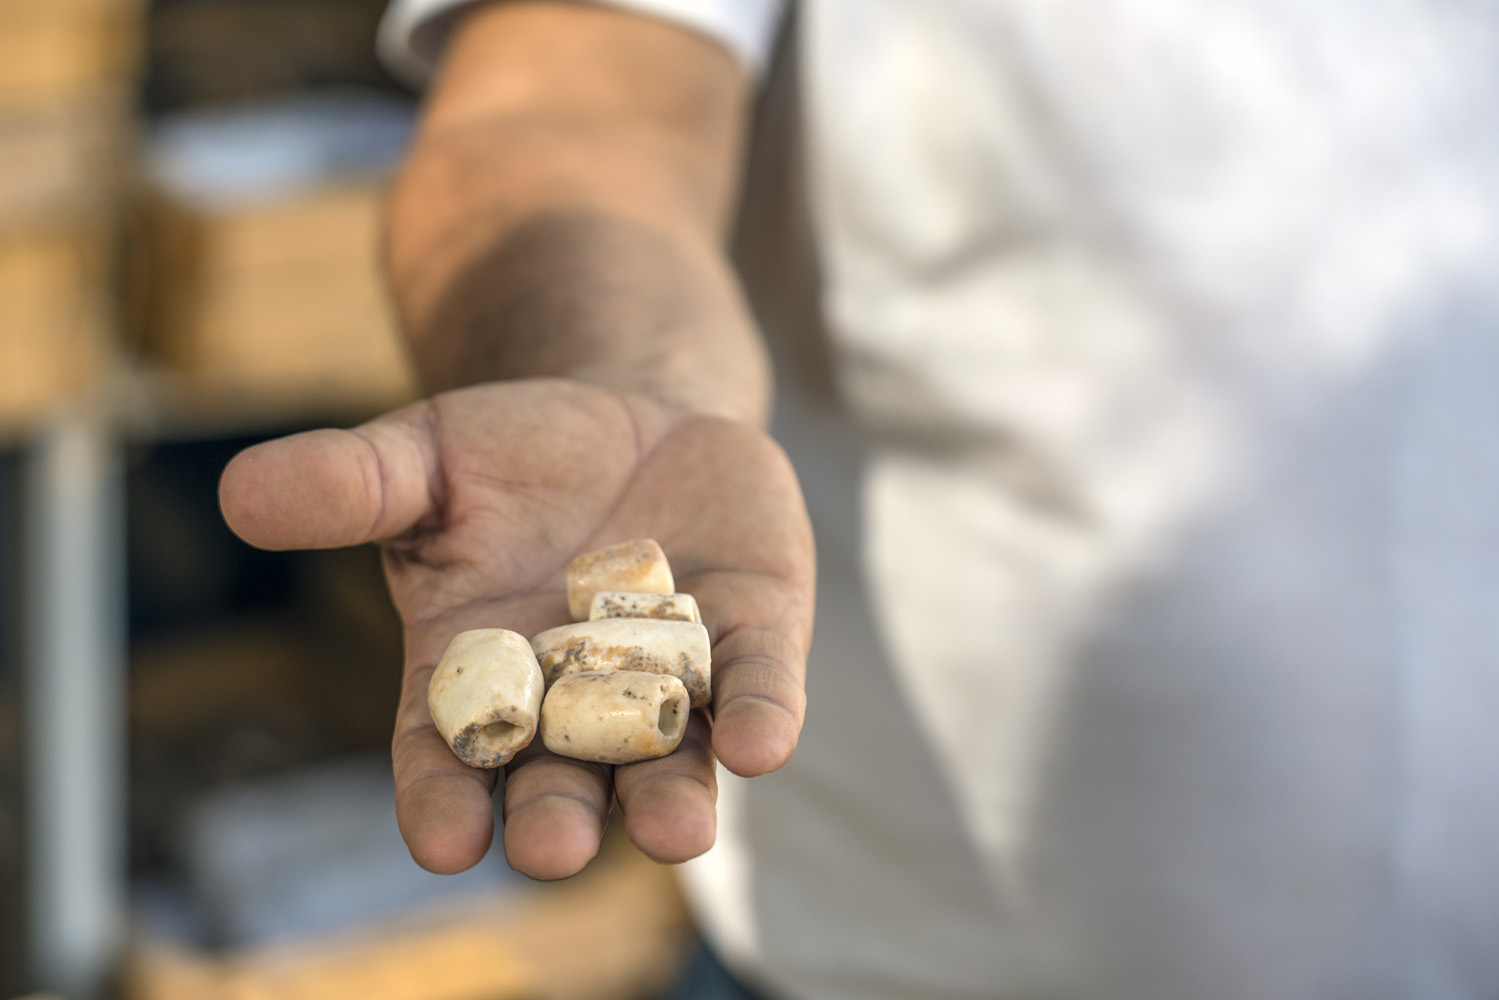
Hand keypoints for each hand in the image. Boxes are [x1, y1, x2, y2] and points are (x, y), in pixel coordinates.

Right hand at [219, 379, 814, 877]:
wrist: (631, 416)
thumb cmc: (509, 458)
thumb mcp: (423, 458)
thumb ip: (350, 486)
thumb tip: (239, 492)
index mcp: (478, 676)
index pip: (449, 758)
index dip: (443, 801)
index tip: (441, 838)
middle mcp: (576, 701)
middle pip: (562, 779)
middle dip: (558, 816)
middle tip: (552, 846)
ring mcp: (671, 676)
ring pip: (671, 757)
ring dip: (673, 798)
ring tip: (676, 831)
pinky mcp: (751, 631)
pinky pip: (756, 684)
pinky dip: (761, 716)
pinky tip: (764, 744)